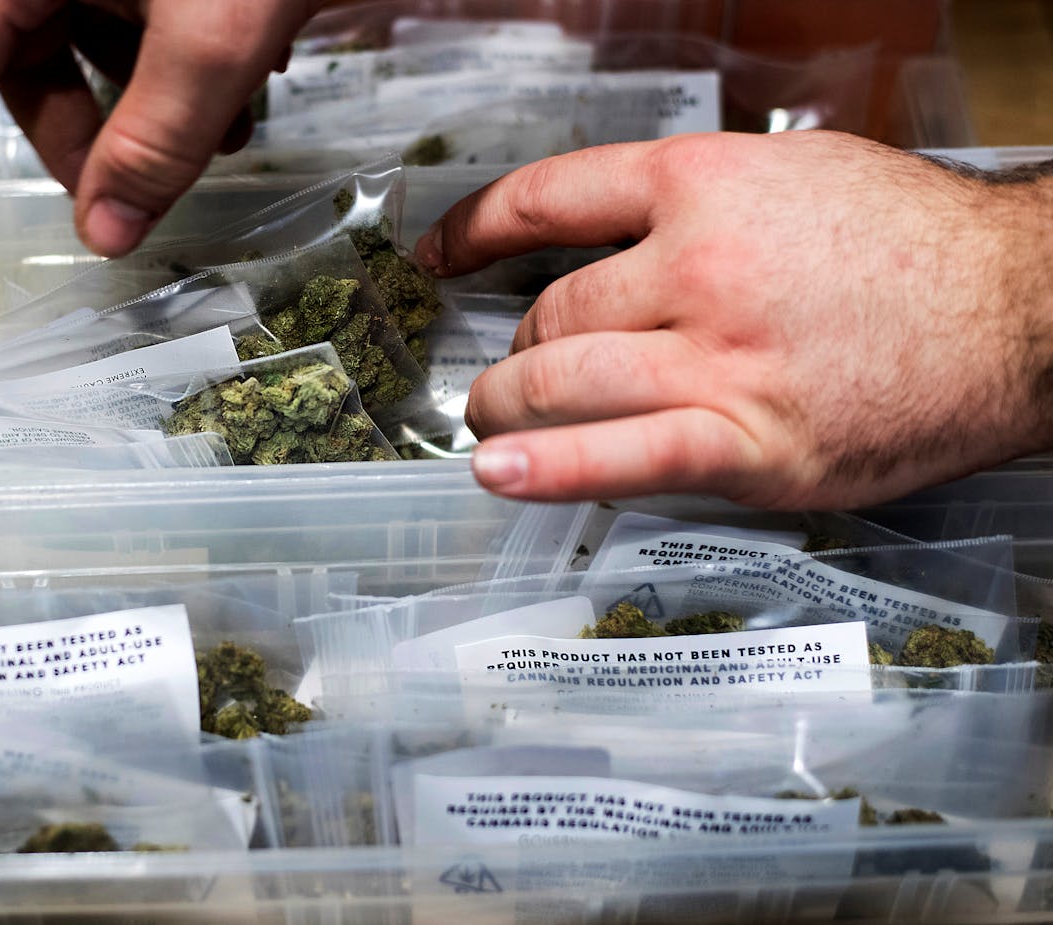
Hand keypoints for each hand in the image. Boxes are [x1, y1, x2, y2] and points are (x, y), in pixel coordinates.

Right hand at [0, 0, 321, 254]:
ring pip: (90, 52)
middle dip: (88, 145)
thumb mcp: (214, 36)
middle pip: (26, 72)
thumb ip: (159, 140)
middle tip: (142, 193)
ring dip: (149, 112)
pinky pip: (136, 18)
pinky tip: (244, 81)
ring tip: (226, 134)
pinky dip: (180, 67)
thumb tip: (105, 232)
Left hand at [415, 131, 1052, 508]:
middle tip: (506, 372)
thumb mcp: (795, 178)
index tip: (442, 258)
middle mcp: (698, 265)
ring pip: (563, 383)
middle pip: (550, 313)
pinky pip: (625, 457)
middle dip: (514, 349)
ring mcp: (721, 357)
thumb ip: (697, 204)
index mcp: (703, 184)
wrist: (1025, 310)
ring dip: (510, 407)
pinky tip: (499, 473)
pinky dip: (551, 469)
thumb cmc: (916, 246)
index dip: (473, 231)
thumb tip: (615, 239)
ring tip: (494, 422)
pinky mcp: (752, 441)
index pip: (547, 197)